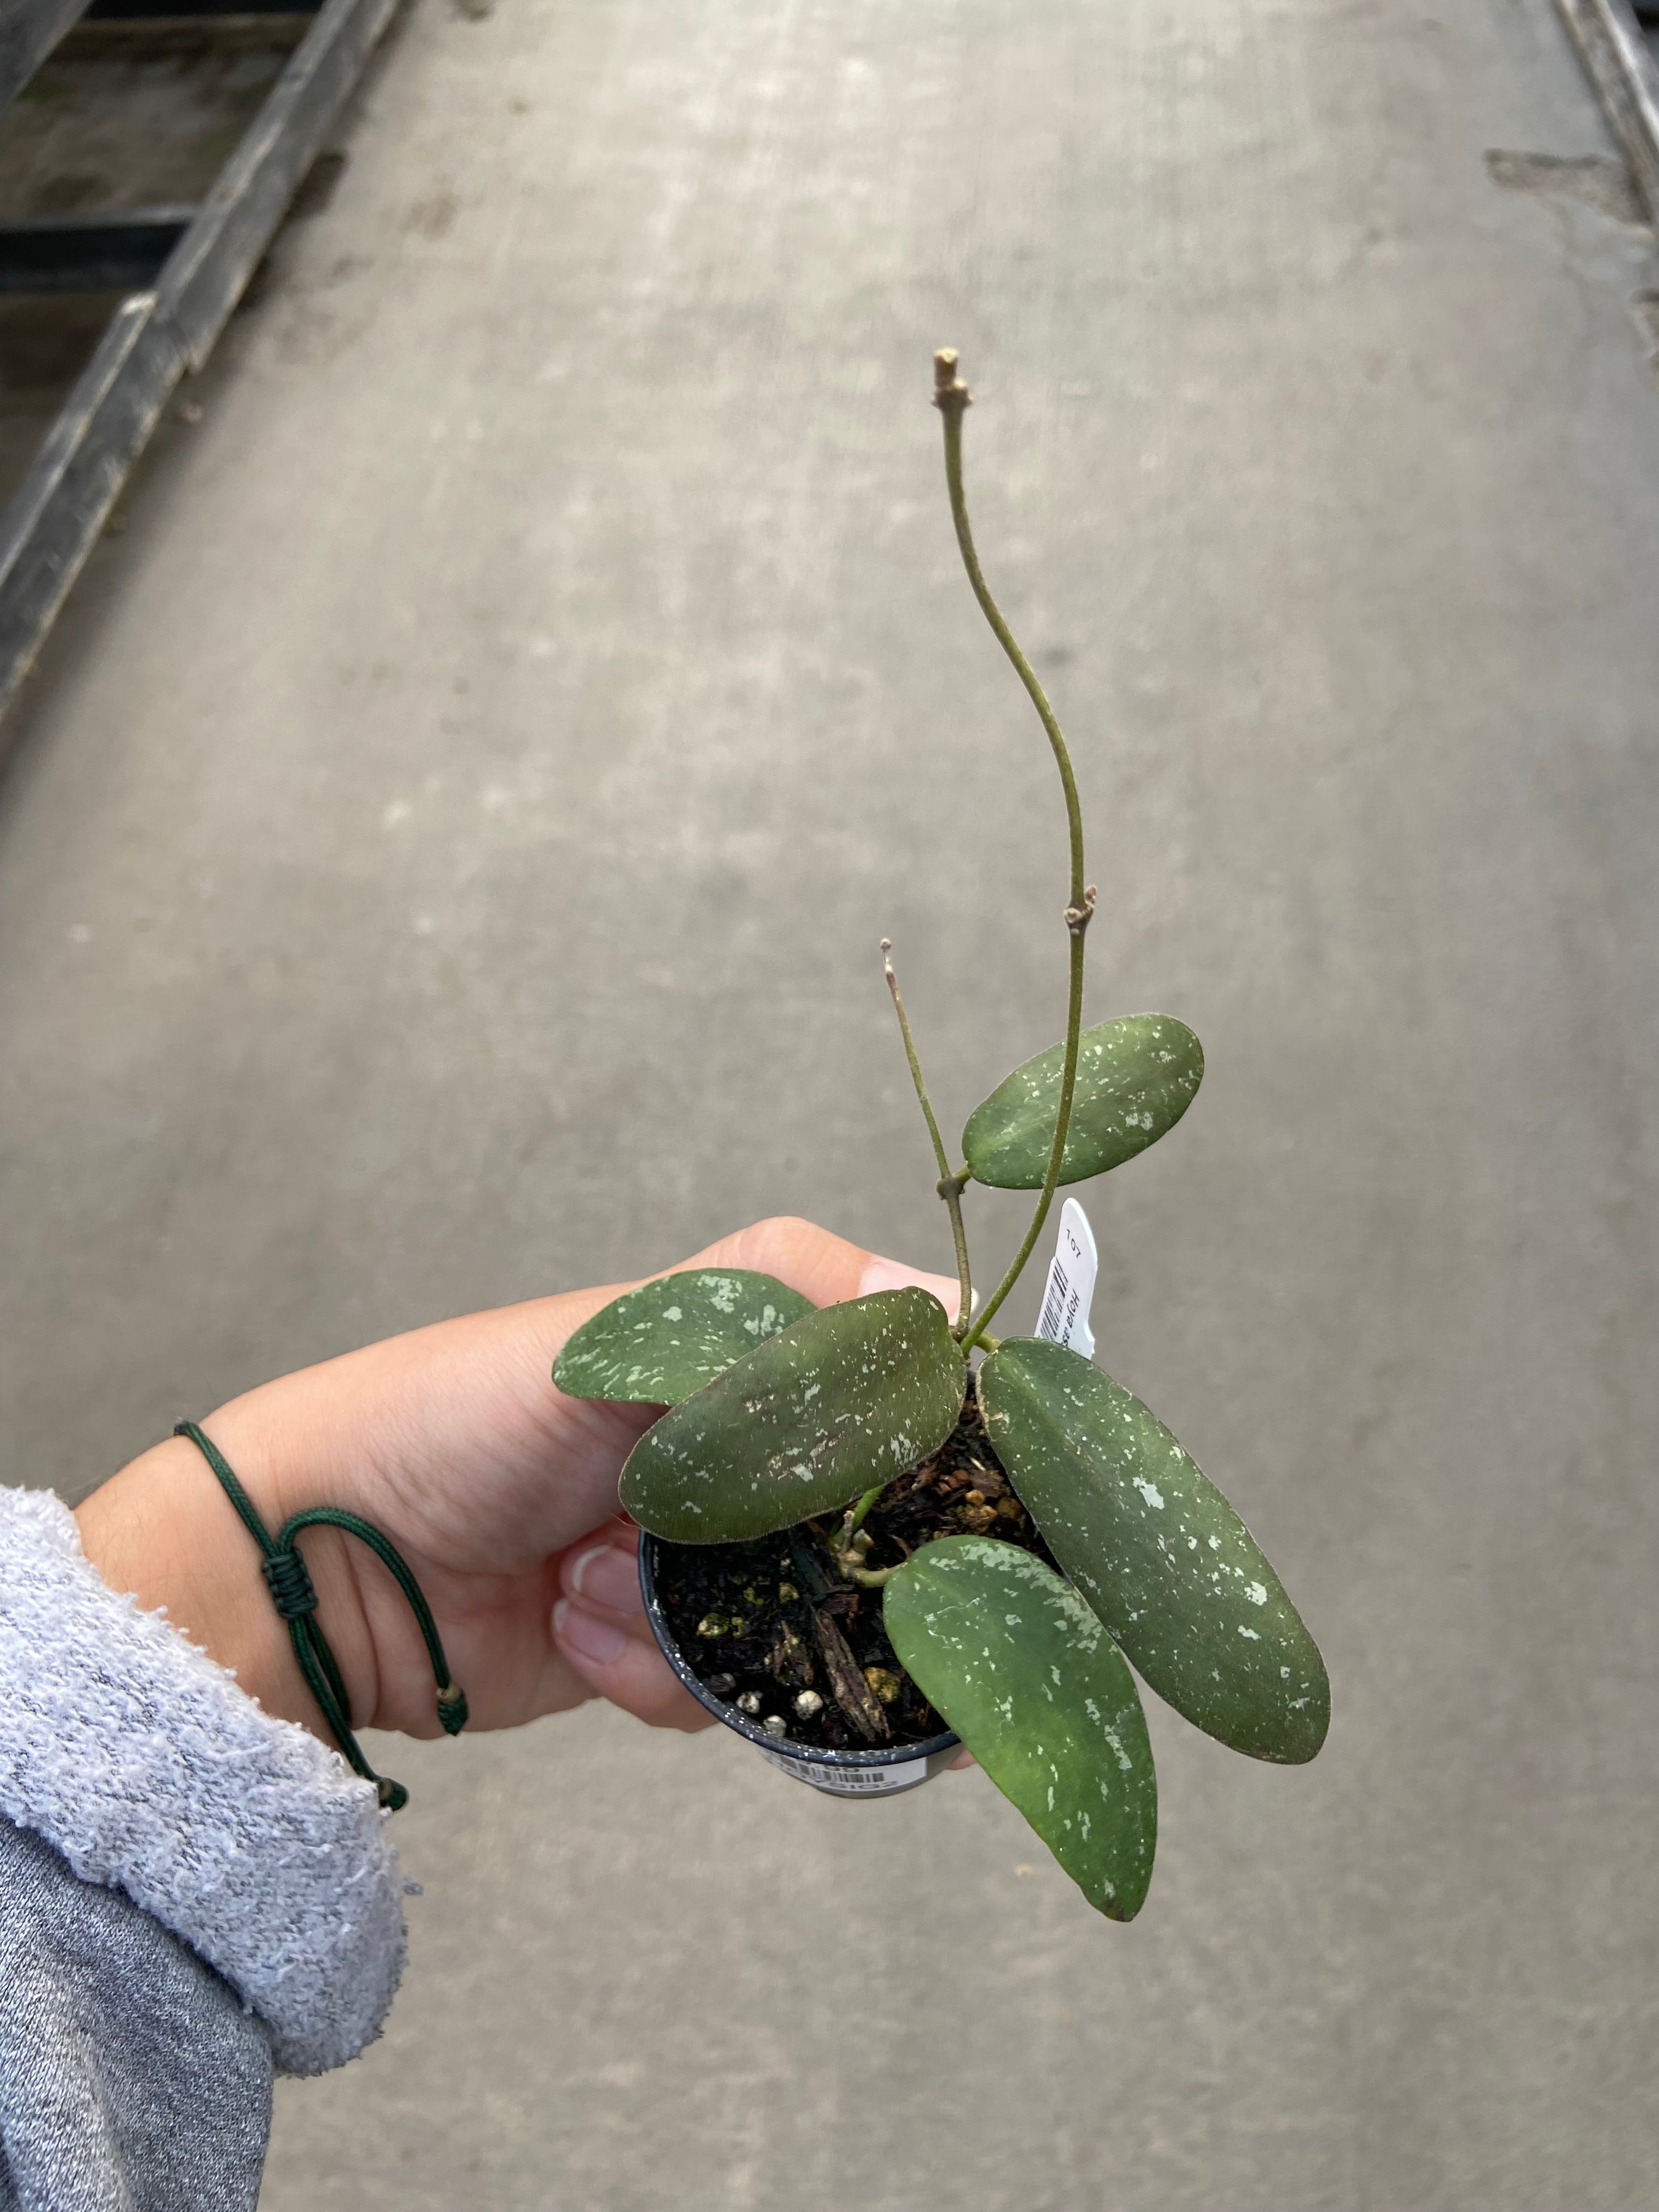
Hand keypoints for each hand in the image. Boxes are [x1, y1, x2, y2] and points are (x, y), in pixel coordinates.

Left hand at [74, 1219, 957, 1746]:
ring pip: (820, 1625)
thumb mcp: (614, 1342)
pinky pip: (737, 1689)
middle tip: (842, 1598)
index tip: (980, 1489)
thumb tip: (944, 1306)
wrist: (320, 1565)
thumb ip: (778, 1319)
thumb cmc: (456, 1416)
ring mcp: (713, 1555)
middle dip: (861, 1573)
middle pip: (887, 1522)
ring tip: (603, 1589)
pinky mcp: (670, 1650)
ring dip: (721, 1629)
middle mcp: (748, 1447)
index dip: (953, 1434)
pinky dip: (660, 1675)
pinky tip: (575, 1626)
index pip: (907, 1378)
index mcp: (748, 1344)